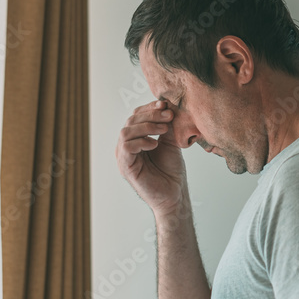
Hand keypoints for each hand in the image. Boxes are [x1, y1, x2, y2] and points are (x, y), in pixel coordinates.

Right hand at [116, 99, 185, 217]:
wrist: (174, 193)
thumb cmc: (171, 170)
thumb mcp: (171, 142)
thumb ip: (167, 126)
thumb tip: (168, 105)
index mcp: (135, 138)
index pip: (136, 115)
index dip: (149, 108)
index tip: (165, 104)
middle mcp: (126, 146)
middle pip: (131, 120)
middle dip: (151, 115)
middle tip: (169, 116)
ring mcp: (124, 156)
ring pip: (126, 131)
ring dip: (147, 126)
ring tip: (164, 129)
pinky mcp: (125, 167)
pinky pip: (126, 147)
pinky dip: (141, 141)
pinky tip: (155, 144)